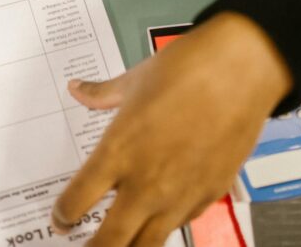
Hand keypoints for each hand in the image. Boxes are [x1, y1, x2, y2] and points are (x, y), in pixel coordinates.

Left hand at [52, 12, 293, 246]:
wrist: (240, 71)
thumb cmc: (183, 71)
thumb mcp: (133, 80)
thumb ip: (101, 94)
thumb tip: (77, 88)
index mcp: (117, 152)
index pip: (77, 200)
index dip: (63, 215)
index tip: (60, 220)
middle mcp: (145, 182)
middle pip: (110, 241)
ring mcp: (179, 195)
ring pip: (147, 245)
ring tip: (117, 244)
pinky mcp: (210, 195)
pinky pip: (180, 224)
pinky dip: (164, 227)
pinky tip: (158, 220)